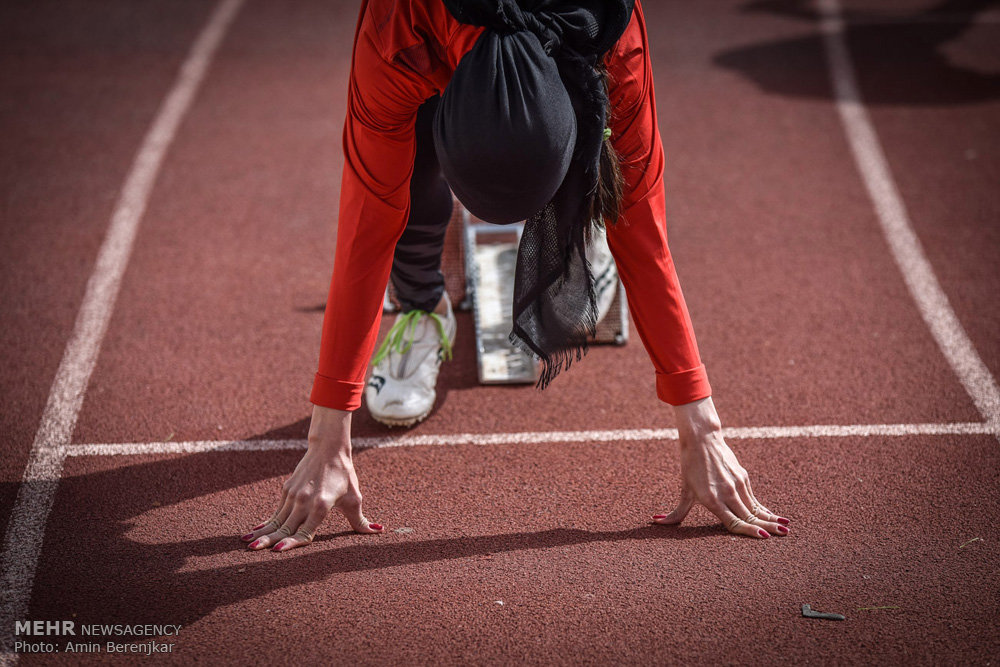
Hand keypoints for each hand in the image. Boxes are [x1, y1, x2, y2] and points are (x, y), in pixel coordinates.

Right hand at [240, 405, 383, 551]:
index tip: (278, 552)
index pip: (305, 530)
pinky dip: (265, 522)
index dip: (292, 543)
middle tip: (252, 551)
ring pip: (276, 519)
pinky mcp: (287, 490)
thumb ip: (361, 521)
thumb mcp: (354, 498)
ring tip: (247, 543)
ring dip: (261, 532)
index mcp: (321, 506)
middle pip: (284, 527)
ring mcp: (293, 495)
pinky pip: (275, 511)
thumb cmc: (344, 476)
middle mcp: (304, 501)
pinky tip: (254, 531)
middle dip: (268, 540)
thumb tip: (378, 532)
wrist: (328, 449)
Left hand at [653, 397, 789, 538]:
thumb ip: (676, 512)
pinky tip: (773, 515)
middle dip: (767, 528)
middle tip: (783, 536)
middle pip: (751, 516)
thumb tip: (656, 522)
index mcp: (712, 500)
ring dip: (771, 518)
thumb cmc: (690, 466)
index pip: (734, 522)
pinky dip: (764, 508)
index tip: (763, 538)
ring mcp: (737, 484)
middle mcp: (727, 493)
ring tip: (784, 528)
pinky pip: (754, 498)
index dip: (749, 532)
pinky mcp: (742, 477)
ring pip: (756, 507)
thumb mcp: (684, 491)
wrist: (702, 439)